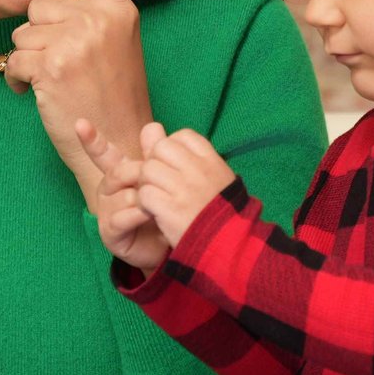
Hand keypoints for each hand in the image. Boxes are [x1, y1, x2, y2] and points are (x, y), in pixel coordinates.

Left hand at [7, 0, 151, 206]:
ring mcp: (79, 38)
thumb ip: (88, 18)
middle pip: (40, 5)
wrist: (122, 147)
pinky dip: (18, 81)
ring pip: (23, 32)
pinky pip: (14, 59)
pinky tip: (42, 97)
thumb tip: (46, 6)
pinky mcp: (54, 62)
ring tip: (59, 86)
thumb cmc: (112, 101)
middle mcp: (102, 16)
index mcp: (119, 7)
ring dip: (29, 61)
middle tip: (67, 70)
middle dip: (40, 38)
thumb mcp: (112, 47)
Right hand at [77, 117, 169, 272]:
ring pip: (123, 195)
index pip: (102, 153)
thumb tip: (154, 127)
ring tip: (159, 206)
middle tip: (160, 183)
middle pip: (118, 172)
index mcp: (118, 174)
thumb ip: (155, 155)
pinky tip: (149, 214)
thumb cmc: (163, 209)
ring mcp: (105, 211)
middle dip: (141, 175)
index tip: (80, 123)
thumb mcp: (161, 180)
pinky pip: (121, 217)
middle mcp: (107, 191)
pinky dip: (138, 215)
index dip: (91, 140)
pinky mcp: (109, 232)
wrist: (169, 243)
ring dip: (144, 199)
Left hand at [138, 126, 236, 250]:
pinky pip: (144, 194)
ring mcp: (184, 188)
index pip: (182, 136)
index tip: (176, 169)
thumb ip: (181, 152)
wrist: (229, 246)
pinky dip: (145, 204)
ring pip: (148, 169)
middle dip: (155, 164)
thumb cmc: (218, 211)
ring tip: (158, 200)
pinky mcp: (170, 208)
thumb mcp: (210, 176)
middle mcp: (198, 170)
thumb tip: (150, 128)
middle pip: (160, 149)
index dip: (172, 150)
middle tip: (161, 185)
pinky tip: (155, 213)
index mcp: (212, 160)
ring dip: (147, 185)